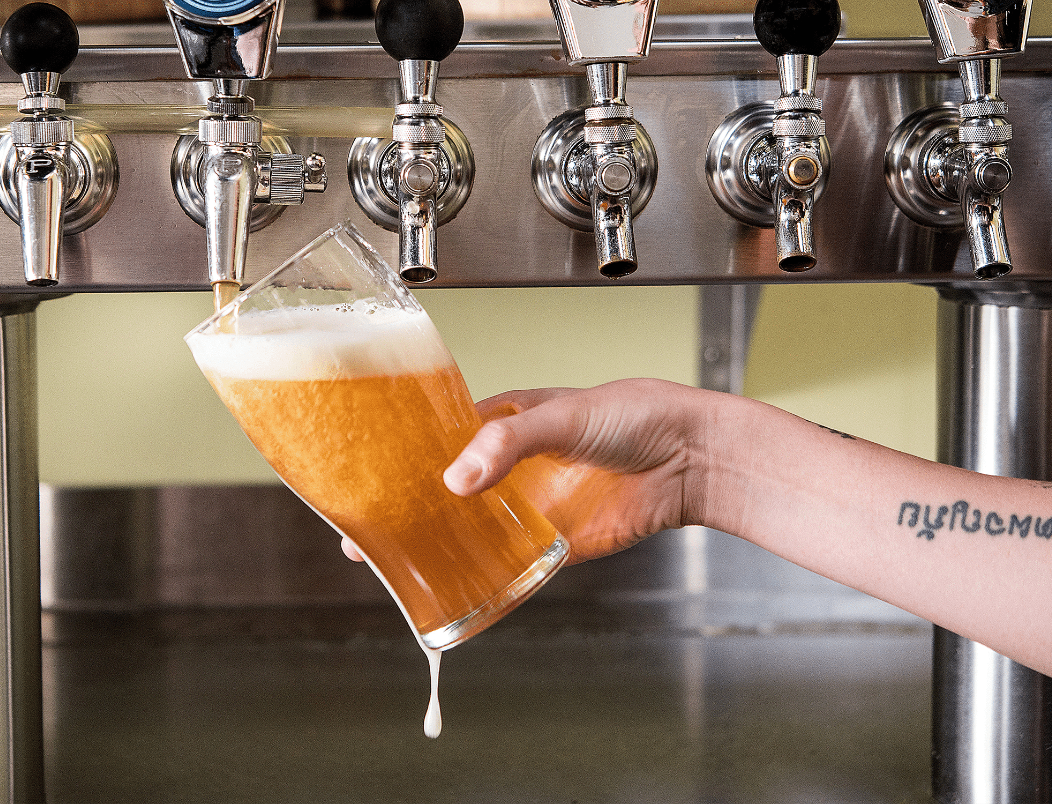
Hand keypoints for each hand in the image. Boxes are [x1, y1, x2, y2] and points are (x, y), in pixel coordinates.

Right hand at [342, 378, 711, 563]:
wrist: (690, 459)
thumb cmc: (635, 416)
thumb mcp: (561, 416)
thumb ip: (508, 444)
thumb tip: (457, 479)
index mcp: (506, 421)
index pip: (442, 439)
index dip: (404, 457)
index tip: (365, 474)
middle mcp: (512, 466)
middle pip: (448, 490)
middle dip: (406, 508)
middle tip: (361, 529)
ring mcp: (530, 506)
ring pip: (471, 529)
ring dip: (435, 545)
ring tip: (388, 562)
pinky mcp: (553, 543)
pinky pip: (510, 564)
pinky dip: (482, 576)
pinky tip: (449, 588)